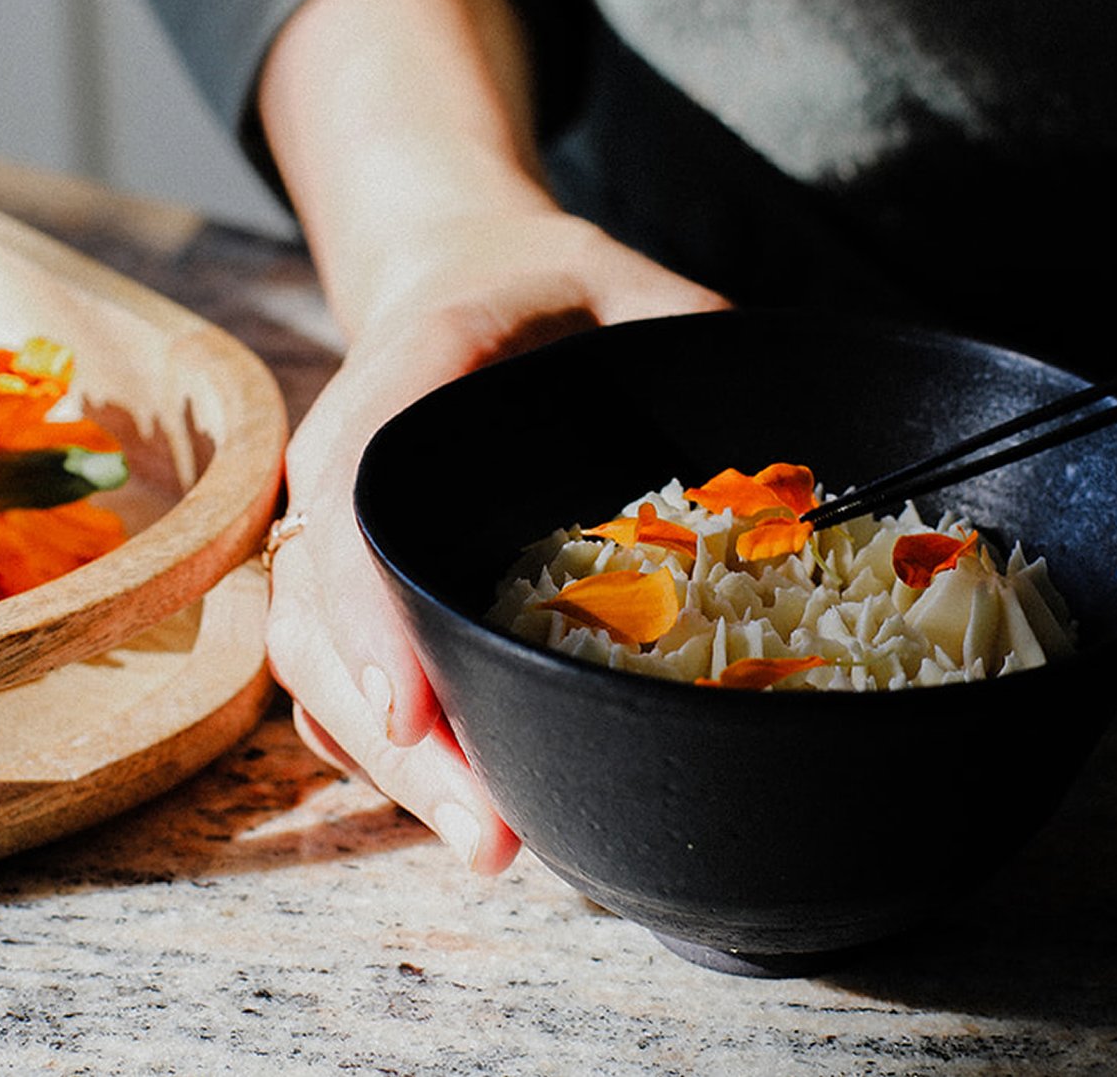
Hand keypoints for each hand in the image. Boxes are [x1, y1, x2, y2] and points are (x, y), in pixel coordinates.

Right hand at [266, 209, 724, 871]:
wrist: (468, 272)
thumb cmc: (564, 295)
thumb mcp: (642, 290)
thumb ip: (702, 350)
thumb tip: (799, 464)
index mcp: (413, 362)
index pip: (358, 487)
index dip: (374, 605)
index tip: (413, 706)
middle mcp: (348, 451)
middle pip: (319, 608)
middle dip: (394, 733)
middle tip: (484, 829)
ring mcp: (334, 522)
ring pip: (316, 656)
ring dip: (393, 762)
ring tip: (488, 844)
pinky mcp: (350, 581)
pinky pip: (338, 676)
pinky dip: (392, 749)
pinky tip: (468, 808)